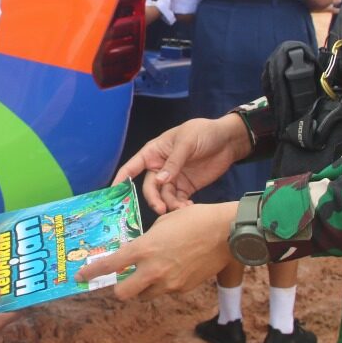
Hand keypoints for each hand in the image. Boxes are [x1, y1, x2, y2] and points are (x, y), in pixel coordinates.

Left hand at [76, 202, 233, 301]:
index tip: (81, 277)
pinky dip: (164, 284)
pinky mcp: (184, 289)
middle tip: (123, 278)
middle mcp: (153, 270)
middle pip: (123, 293)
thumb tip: (139, 250)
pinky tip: (174, 269)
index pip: (110, 266)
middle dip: (120, 287)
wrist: (226, 233)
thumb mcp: (162, 224)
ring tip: (153, 271)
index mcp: (144, 249)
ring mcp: (169, 283)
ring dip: (143, 287)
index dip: (92, 273)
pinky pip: (166, 291)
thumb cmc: (194, 220)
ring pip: (145, 295)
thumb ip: (146, 241)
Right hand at [115, 115, 250, 214]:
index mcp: (154, 152)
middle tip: (162, 209)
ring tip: (182, 209)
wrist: (228, 140)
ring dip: (170, 205)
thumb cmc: (203, 132)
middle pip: (149, 187)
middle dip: (154, 199)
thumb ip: (174, 161)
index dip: (121, 180)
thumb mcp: (186, 142)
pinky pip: (177, 200)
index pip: (132, 167)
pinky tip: (188, 209)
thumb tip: (160, 180)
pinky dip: (180, 207)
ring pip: (163, 197)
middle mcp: (159, 167)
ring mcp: (172, 178)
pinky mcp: (186, 187)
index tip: (113, 194)